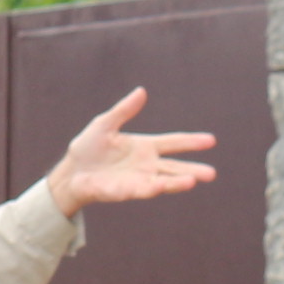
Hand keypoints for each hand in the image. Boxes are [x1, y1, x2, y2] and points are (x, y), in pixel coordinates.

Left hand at [45, 87, 217, 216]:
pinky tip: (162, 185)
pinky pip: (142, 189)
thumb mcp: (105, 124)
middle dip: (192, 170)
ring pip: (163, 181)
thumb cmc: (88, 148)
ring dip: (178, 182)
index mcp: (145, 147)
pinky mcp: (125, 191)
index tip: (210, 140)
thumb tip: (141, 91)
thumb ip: (124, 110)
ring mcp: (138, 179)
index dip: (190, 142)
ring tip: (194, 181)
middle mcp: (146, 165)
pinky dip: (153, 187)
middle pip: (174, 167)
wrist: (71, 171)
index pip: (173, 143)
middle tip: (211, 174)